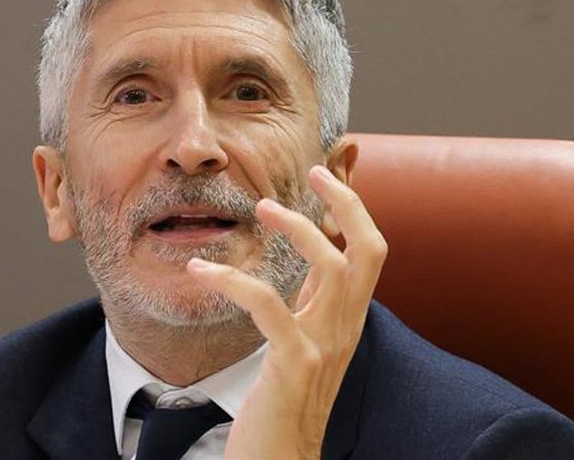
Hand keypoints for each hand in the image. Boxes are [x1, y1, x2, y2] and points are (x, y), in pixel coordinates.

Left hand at [187, 165, 385, 459]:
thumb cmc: (286, 402)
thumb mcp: (308, 339)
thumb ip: (313, 300)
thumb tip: (313, 252)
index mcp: (348, 321)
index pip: (371, 252)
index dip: (354, 206)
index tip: (326, 173)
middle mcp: (344, 329)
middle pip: (370, 250)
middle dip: (346, 201)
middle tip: (313, 171)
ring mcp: (323, 346)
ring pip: (328, 266)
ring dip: (296, 228)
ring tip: (260, 209)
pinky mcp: (293, 365)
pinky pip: (269, 304)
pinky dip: (235, 278)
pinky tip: (202, 269)